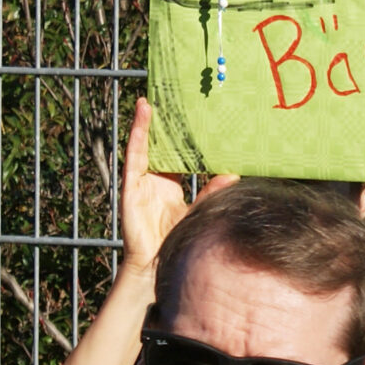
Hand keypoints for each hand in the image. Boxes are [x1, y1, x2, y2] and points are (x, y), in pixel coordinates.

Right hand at [121, 99, 235, 273]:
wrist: (156, 264)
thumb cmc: (176, 240)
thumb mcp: (198, 211)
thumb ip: (211, 192)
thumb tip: (233, 174)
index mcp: (171, 185)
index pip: (177, 155)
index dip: (181, 138)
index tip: (191, 117)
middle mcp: (155, 180)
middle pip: (158, 147)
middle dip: (161, 126)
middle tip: (170, 100)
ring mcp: (141, 182)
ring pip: (144, 147)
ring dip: (146, 124)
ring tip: (150, 101)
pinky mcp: (131, 186)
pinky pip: (134, 156)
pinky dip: (137, 135)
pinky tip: (142, 116)